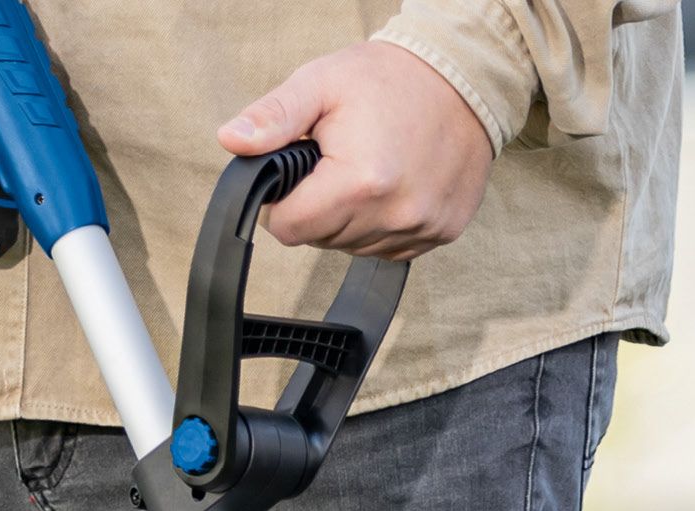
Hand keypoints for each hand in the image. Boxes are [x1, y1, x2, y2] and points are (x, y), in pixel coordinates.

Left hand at [219, 42, 488, 258]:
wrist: (463, 79)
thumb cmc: (387, 79)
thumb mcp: (320, 84)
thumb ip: (272, 118)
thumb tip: (231, 141)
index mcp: (359, 181)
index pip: (289, 229)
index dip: (282, 202)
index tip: (299, 169)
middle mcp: (395, 214)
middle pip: (321, 241)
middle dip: (317, 206)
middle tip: (336, 160)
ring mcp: (423, 227)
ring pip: (355, 247)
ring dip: (350, 217)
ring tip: (367, 168)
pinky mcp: (443, 232)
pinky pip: (391, 247)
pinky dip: (382, 222)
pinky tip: (392, 184)